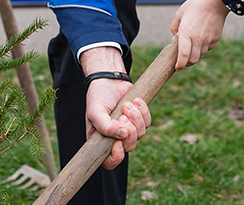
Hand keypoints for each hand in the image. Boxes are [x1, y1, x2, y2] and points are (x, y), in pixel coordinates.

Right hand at [80, 48, 150, 169]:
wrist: (109, 80)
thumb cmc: (98, 97)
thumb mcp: (95, 111)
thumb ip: (104, 126)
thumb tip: (122, 135)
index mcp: (101, 141)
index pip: (110, 162)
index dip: (116, 158)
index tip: (118, 143)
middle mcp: (116, 138)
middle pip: (129, 147)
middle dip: (129, 131)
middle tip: (122, 115)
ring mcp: (129, 129)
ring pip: (140, 134)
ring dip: (135, 118)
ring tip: (126, 104)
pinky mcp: (139, 119)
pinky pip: (148, 122)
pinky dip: (143, 111)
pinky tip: (135, 100)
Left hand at [170, 0, 229, 69]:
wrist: (216, 0)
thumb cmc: (196, 5)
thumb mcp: (180, 12)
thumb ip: (174, 26)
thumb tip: (175, 36)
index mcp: (186, 32)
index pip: (183, 55)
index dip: (179, 65)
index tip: (177, 68)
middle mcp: (197, 38)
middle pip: (193, 60)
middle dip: (187, 63)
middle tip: (183, 61)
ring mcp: (208, 39)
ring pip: (201, 55)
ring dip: (195, 55)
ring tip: (192, 47)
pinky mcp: (216, 38)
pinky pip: (208, 48)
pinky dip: (204, 48)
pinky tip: (202, 39)